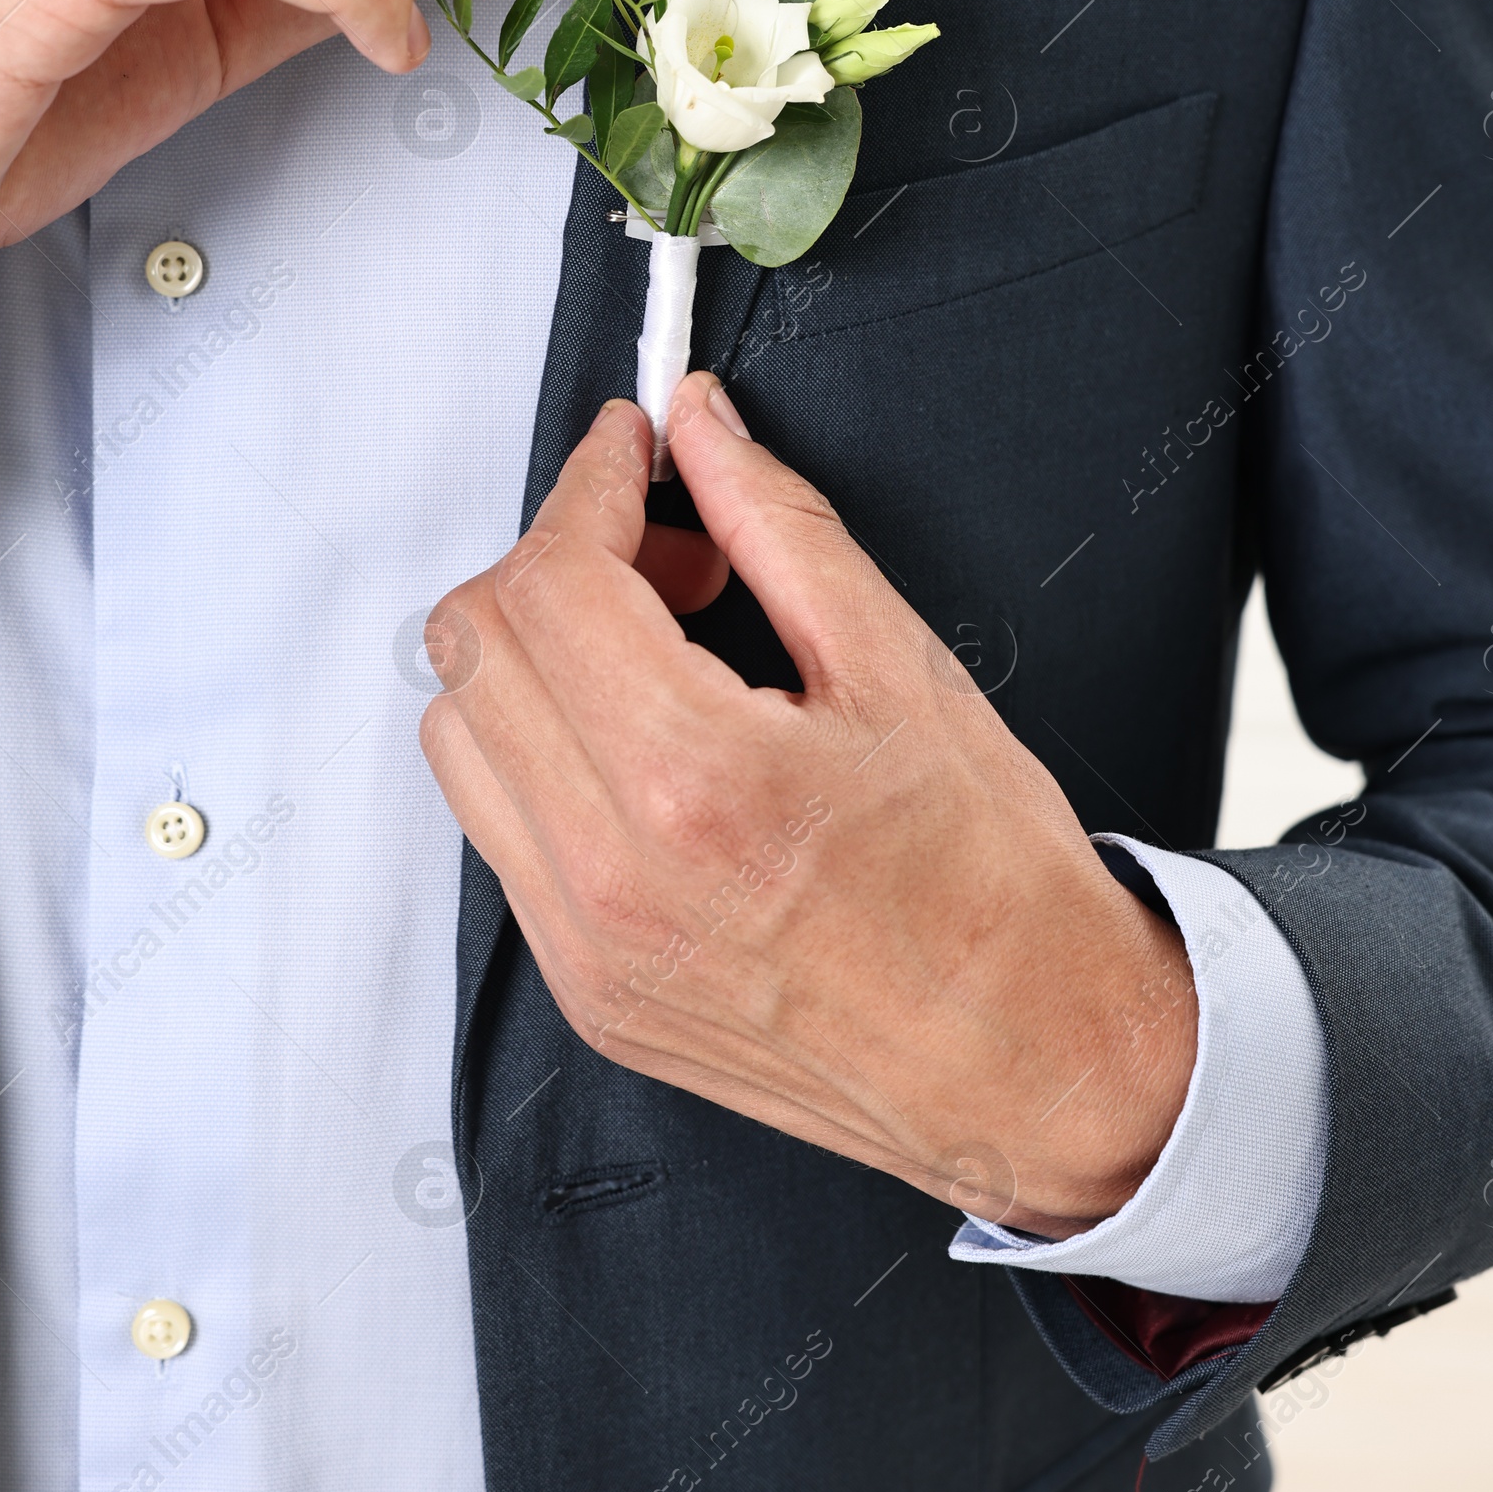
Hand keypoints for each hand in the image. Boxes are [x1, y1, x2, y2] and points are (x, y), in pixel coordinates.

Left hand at [421, 376, 1197, 1234]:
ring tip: (661, 652)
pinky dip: (546, 751)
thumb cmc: (992, 882)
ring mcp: (586, 947)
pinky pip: (499, 830)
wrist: (1032, 1063)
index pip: (554, 579)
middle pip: (475, 645)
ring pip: (460, 736)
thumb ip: (777, 524)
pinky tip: (649, 744)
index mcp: (696, 780)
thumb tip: (702, 429)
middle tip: (670, 553)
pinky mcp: (586, 992)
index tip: (637, 451)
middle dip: (559, 559)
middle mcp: (613, 875)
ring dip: (535, 657)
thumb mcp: (899, 666)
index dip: (590, 484)